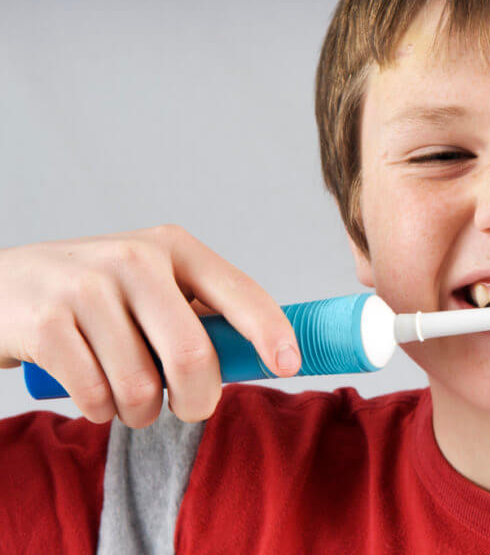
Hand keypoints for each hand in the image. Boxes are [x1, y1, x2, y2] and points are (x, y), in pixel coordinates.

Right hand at [0, 224, 299, 426]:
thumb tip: (261, 356)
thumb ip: (199, 314)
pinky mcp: (46, 322)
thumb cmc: (95, 296)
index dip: (270, 332)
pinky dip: (99, 411)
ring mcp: (86, 287)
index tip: (289, 364)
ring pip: (142, 388)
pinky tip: (92, 391)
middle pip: (193, 356)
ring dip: (139, 412)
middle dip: (198, 401)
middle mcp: (135, 258)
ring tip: (127, 397)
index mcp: (174, 247)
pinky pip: (96, 397)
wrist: (2, 287)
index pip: (239, 292)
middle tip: (188, 408)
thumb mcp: (152, 287)